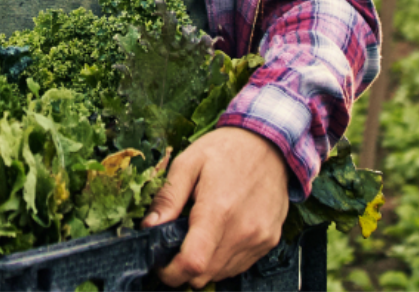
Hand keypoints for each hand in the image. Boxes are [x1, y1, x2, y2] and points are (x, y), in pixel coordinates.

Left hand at [141, 127, 289, 288]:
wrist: (269, 144)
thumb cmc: (226, 150)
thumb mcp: (187, 163)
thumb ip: (168, 197)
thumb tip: (149, 226)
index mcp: (218, 210)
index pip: (193, 262)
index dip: (171, 272)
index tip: (160, 264)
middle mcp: (243, 230)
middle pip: (205, 274)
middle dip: (183, 268)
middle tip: (174, 245)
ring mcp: (259, 238)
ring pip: (222, 274)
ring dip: (204, 264)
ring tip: (197, 235)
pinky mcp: (269, 241)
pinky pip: (240, 265)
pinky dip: (223, 260)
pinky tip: (218, 235)